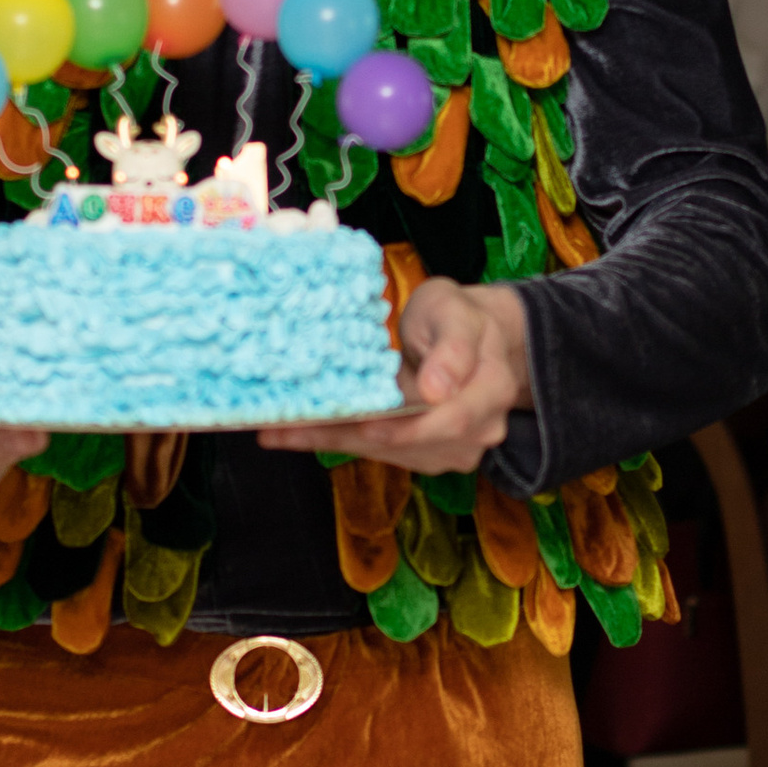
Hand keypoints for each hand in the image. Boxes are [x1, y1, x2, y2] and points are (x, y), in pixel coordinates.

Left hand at [259, 278, 530, 474]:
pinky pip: (380, 451)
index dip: (405, 428)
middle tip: (287, 428)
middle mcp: (478, 430)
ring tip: (277, 430)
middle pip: (408, 442)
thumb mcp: (455, 311)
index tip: (363, 425)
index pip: (449, 418)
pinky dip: (339, 440)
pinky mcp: (426, 455)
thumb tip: (437, 389)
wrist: (472, 336)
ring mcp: (453, 449)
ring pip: (387, 451)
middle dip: (345, 435)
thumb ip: (452, 346)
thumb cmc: (456, 316)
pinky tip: (296, 432)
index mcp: (490, 390)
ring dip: (331, 441)